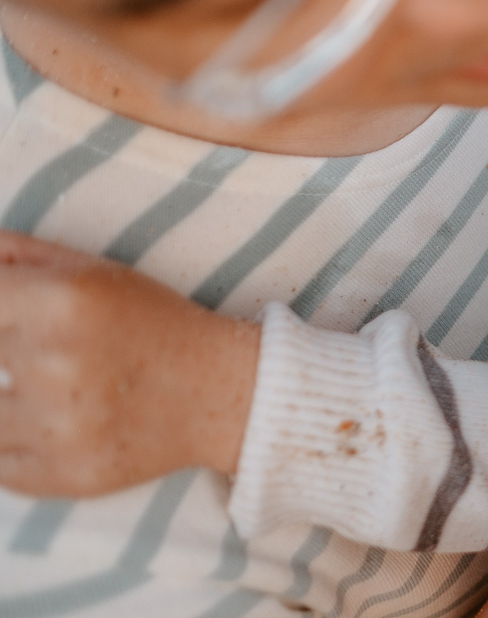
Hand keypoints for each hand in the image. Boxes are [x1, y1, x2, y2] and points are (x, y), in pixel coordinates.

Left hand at [0, 231, 259, 497]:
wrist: (222, 392)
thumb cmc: (153, 322)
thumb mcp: (94, 272)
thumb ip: (17, 256)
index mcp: (63, 301)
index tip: (11, 323)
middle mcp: (58, 363)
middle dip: (9, 355)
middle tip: (41, 357)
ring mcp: (59, 426)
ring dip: (9, 405)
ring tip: (57, 392)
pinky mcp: (64, 475)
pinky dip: (19, 447)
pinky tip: (59, 426)